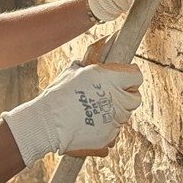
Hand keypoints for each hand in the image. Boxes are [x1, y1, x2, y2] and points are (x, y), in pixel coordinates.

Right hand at [1, 61, 142, 166]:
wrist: (46, 124)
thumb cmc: (57, 95)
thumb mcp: (73, 70)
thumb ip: (91, 62)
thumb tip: (103, 44)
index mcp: (111, 79)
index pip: (136, 76)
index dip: (130, 76)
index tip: (124, 78)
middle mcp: (117, 99)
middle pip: (134, 98)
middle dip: (125, 96)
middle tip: (110, 96)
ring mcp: (115, 120)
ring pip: (124, 115)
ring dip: (114, 113)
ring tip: (94, 111)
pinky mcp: (109, 138)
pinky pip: (114, 132)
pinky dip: (105, 129)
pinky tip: (90, 125)